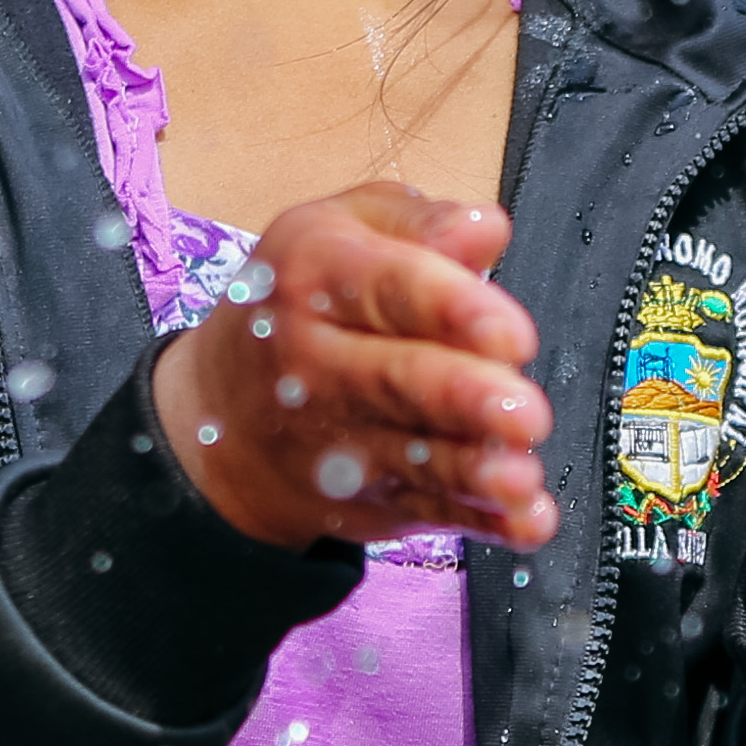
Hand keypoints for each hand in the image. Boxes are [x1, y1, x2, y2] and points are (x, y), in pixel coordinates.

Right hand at [154, 184, 559, 555]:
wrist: (219, 414)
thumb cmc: (301, 303)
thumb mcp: (339, 233)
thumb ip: (418, 225)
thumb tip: (487, 226)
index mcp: (316, 277)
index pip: (390, 289)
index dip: (454, 310)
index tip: (512, 334)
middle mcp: (318, 361)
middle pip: (399, 379)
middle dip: (464, 398)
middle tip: (524, 412)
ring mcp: (339, 438)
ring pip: (415, 454)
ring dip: (473, 470)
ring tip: (521, 476)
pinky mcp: (365, 494)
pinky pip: (428, 508)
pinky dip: (480, 519)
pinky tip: (527, 520)